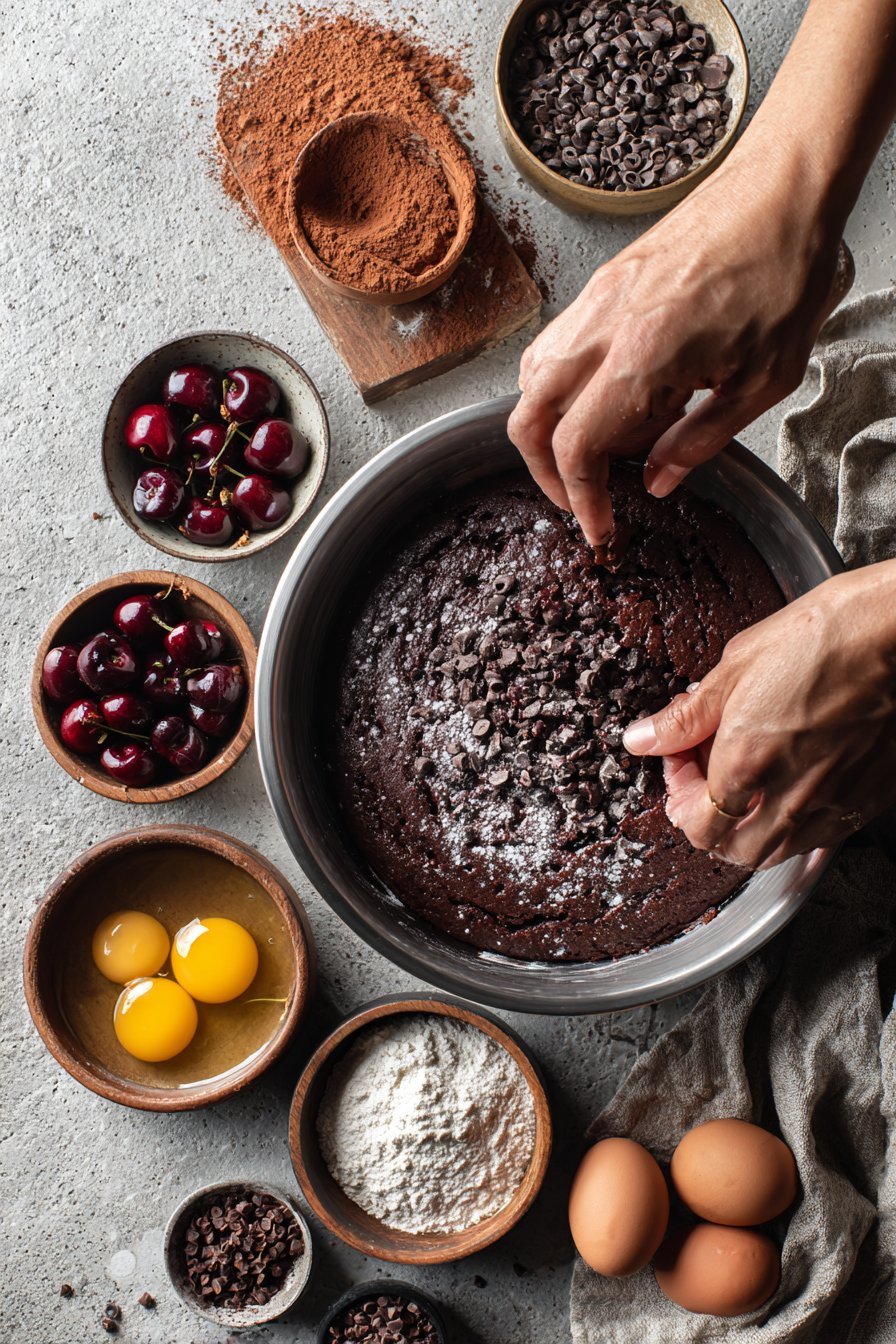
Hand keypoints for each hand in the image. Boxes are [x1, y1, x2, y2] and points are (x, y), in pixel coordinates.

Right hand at [507, 149, 842, 546]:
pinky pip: (553, 346)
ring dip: (547, 427)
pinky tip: (604, 397)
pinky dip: (559, 386)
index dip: (580, 498)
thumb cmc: (785, 271)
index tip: (600, 525)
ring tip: (597, 449)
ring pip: (530, 380)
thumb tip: (660, 480)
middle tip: (582, 498)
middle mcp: (604, 328)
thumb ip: (703, 439)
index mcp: (643, 358)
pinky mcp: (603, 283)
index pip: (576, 447)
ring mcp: (596, 300)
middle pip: (528, 419)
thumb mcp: (764, 380)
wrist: (784, 188)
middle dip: (546, 473)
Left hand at [620, 563, 895, 866]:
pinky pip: (822, 837)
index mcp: (746, 763)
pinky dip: (797, 827)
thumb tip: (642, 738)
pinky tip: (794, 790)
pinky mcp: (868, 798)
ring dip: (751, 832)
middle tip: (706, 782)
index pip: (694, 821)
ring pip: (779, 853)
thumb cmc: (822, 637)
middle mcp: (790, 796)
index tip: (683, 759)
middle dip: (709, 823)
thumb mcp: (735, 666)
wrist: (895, 633)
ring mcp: (834, 802)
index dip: (678, 793)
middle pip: (733, 850)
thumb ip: (684, 717)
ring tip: (748, 789)